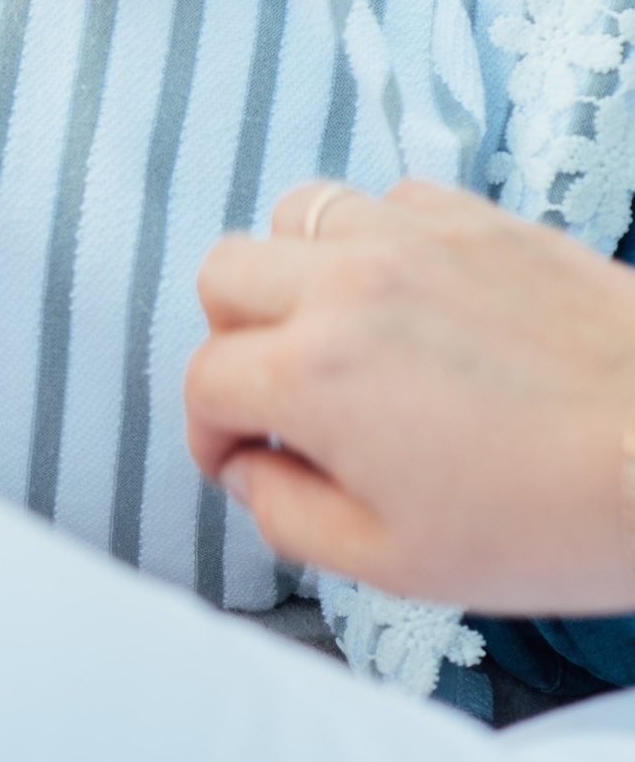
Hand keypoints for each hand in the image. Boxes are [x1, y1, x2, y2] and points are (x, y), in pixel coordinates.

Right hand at [186, 178, 634, 614]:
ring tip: (332, 326)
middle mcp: (347, 286)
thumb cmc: (558, 517)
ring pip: (293, 216)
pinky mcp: (478, 218)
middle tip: (275, 390)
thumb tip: (253, 473)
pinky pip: (385, 197)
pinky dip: (374, 239)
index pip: (204, 381)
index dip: (211, 434)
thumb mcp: (396, 564)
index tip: (243, 458)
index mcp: (313, 374)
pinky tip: (407, 294)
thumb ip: (288, 517)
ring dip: (291, 273)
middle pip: (222, 277)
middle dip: (230, 340)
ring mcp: (413, 238)